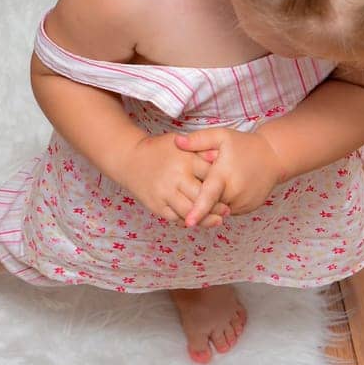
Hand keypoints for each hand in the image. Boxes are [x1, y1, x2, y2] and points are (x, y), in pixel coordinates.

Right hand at [116, 133, 231, 227]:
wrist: (130, 159)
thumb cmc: (161, 150)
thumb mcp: (180, 143)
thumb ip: (201, 149)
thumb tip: (220, 156)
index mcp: (185, 159)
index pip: (211, 175)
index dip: (224, 184)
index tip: (233, 190)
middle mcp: (175, 177)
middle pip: (202, 197)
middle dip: (218, 206)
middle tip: (227, 210)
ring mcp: (165, 193)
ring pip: (190, 212)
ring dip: (206, 218)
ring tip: (217, 219)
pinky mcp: (156, 205)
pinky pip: (176, 218)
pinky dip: (188, 221)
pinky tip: (196, 219)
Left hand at [176, 128, 286, 225]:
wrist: (273, 157)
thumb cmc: (244, 145)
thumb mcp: (221, 136)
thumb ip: (199, 140)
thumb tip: (177, 142)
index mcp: (224, 176)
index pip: (209, 196)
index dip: (198, 211)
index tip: (188, 223)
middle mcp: (234, 193)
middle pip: (210, 204)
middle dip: (201, 200)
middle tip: (205, 182)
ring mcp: (243, 202)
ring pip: (219, 209)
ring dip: (214, 201)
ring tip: (221, 181)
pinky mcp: (248, 208)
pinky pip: (229, 209)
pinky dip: (224, 202)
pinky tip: (228, 186)